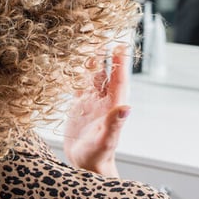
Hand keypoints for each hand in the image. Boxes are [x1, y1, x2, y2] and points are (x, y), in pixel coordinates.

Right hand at [64, 45, 130, 177]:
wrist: (85, 165)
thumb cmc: (99, 155)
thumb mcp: (106, 140)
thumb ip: (115, 124)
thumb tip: (127, 108)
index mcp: (113, 105)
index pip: (118, 79)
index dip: (119, 62)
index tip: (119, 45)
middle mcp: (103, 100)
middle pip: (105, 72)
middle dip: (104, 55)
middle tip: (102, 34)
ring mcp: (91, 101)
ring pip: (91, 76)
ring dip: (90, 60)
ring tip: (87, 42)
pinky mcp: (79, 105)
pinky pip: (78, 85)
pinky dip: (75, 73)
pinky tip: (71, 62)